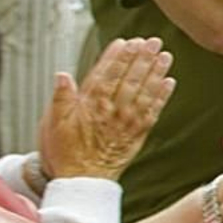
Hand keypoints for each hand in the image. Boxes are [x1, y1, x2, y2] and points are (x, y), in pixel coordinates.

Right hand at [38, 37, 174, 179]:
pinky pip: (153, 111)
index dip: (118, 56)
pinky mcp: (139, 133)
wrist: (82, 181)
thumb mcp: (53, 124)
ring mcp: (128, 122)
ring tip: (165, 56)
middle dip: (142, 58)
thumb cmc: (65, 152)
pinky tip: (169, 82)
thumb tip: (62, 75)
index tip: (127, 41)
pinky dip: (162, 96)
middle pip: (130, 78)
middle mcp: (112, 110)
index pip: (107, 73)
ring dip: (156, 72)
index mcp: (91, 105)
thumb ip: (61, 98)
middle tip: (152, 41)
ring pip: (145, 91)